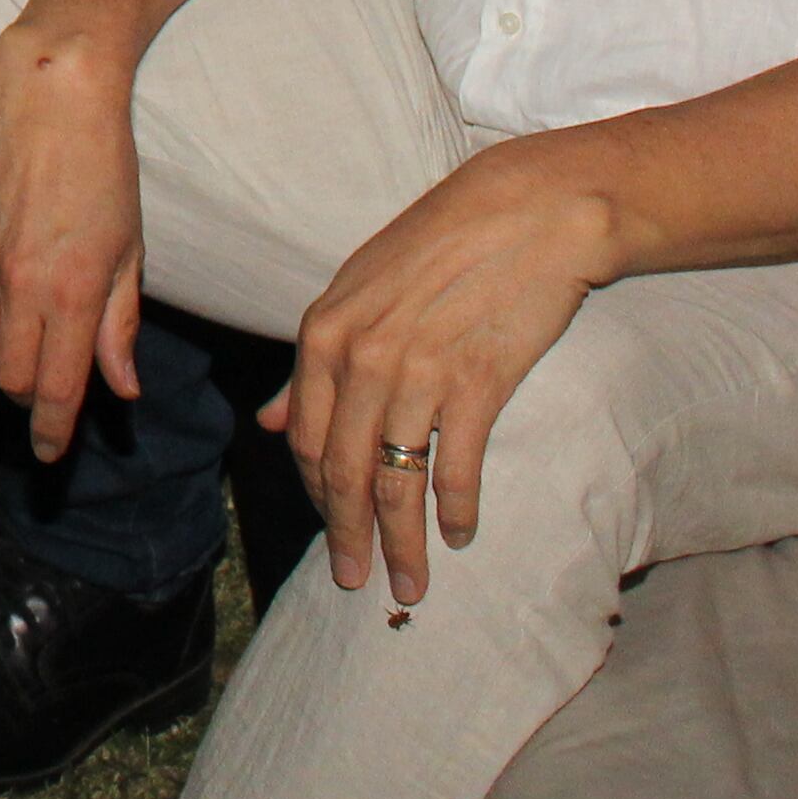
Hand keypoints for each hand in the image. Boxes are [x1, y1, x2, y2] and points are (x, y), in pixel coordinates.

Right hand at [0, 19, 150, 466]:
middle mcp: (21, 287)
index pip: (56, 389)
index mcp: (73, 293)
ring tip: (23, 345)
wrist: (53, 103)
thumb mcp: (130, 253)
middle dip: (33, 397)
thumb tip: (120, 389)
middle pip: (13, 380)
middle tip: (51, 384)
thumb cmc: (105, 172)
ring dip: (0, 364)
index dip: (53, 433)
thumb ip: (120, 326)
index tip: (52, 454)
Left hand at [268, 142, 610, 608]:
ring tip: (410, 584)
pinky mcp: (476, 384)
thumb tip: (271, 422)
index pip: (305, 440)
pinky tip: (460, 534)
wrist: (526, 213)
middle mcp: (361, 357)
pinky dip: (456, 510)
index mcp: (323, 333)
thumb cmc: (441, 248)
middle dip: (348, 537)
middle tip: (358, 583)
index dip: (317, 497)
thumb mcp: (357, 292)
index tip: (333, 531)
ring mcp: (417, 372)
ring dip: (401, 543)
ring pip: (395, 481)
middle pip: (342, 472)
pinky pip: (455, 467)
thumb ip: (315, 364)